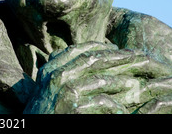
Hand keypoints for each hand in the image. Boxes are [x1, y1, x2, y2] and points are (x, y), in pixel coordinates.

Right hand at [24, 42, 171, 113]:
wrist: (32, 129)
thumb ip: (60, 70)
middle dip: (118, 57)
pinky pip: (103, 101)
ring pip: (101, 79)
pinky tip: (124, 108)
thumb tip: (78, 54)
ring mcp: (65, 90)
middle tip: (138, 57)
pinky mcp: (75, 107)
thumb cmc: (43, 112)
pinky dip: (115, 105)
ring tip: (138, 83)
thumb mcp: (46, 87)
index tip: (117, 47)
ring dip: (122, 81)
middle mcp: (56, 75)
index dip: (100, 46)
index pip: (79, 50)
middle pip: (94, 60)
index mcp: (50, 68)